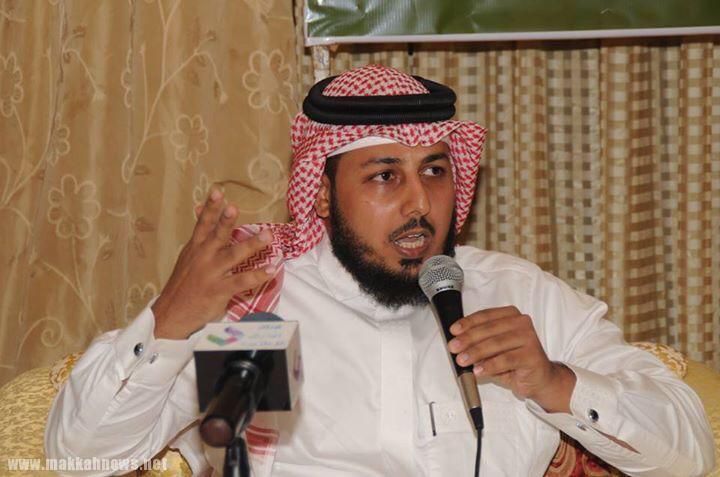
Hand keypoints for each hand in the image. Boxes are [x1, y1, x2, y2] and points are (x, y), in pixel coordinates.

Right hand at [151, 188, 274, 339]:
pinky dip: (258, 275)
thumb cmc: (183, 285)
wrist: (172, 314)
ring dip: (252, 245)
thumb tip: (200, 211)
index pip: (203, 224)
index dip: (210, 208)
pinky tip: (271, 269)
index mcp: (195, 248)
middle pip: (217, 236)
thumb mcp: (187, 257)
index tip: (217, 192)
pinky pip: (242, 281)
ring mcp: (211, 274)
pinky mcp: (219, 290)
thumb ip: (199, 237)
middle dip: (225, 222)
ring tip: (268, 235)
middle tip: (234, 208)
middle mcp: (203, 258)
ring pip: (233, 256)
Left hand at [448, 306, 575, 412]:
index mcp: (511, 315)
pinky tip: (479, 371)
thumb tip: (458, 343)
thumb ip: (479, 342)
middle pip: (489, 329)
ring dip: (476, 353)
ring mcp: (529, 338)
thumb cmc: (514, 361)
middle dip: (468, 339)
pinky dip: (490, 366)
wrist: (540, 378)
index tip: (453, 331)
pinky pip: (506, 360)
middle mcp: (522, 323)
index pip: (486, 315)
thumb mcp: (493, 349)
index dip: (468, 323)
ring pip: (496, 344)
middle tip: (454, 348)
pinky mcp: (532, 355)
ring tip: (463, 361)